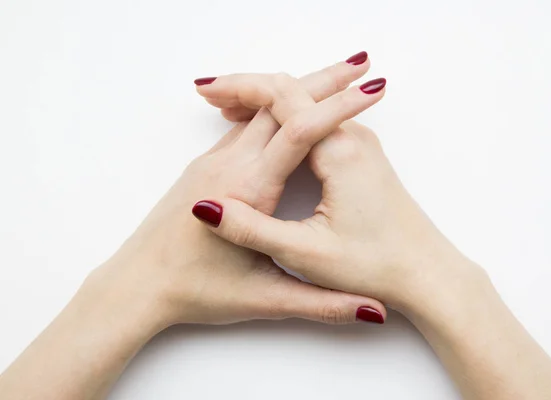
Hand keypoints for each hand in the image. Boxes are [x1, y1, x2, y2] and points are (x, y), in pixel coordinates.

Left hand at [93, 56, 387, 330]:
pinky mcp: (207, 166)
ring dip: (297, 92)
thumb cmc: (193, 292)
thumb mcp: (265, 300)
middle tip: (360, 66)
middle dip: (323, 83)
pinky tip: (289, 110)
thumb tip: (373, 311)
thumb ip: (323, 304)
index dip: (339, 107)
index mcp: (248, 189)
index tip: (371, 89)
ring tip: (335, 79)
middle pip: (279, 104)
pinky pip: (245, 125)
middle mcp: (229, 164)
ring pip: (260, 111)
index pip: (299, 131)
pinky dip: (273, 110)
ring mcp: (214, 161)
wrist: (136, 285)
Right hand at [193, 73, 486, 318]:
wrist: (425, 273)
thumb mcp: (307, 254)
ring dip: (266, 101)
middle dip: (249, 87)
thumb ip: (255, 230)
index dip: (240, 88)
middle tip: (209, 94)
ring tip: (227, 107)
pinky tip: (264, 129)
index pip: (284, 96)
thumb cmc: (376, 266)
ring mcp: (359, 146)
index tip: (207, 91)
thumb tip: (207, 208)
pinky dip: (284, 118)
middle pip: (295, 90)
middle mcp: (353, 139)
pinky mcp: (360, 158)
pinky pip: (317, 121)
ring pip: (306, 103)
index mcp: (340, 153)